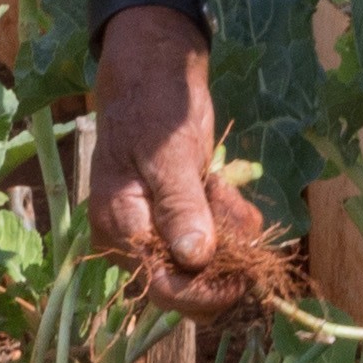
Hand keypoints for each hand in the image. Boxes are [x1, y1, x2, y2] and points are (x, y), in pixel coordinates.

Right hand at [86, 7, 267, 316]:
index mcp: (119, 228)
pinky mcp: (176, 216)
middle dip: (223, 261)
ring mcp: (155, 228)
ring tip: (221, 187)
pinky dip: (228, 220)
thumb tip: (193, 257)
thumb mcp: (169, 153)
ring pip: (205, 264)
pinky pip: (210, 239)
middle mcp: (132, 239)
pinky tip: (222, 187)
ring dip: (229, 234)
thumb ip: (180, 205)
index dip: (204, 293)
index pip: (161, 286)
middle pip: (185, 285)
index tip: (243, 279)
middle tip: (238, 218)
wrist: (152, 70)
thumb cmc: (153, 106)